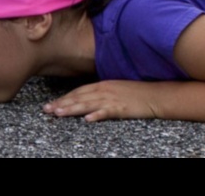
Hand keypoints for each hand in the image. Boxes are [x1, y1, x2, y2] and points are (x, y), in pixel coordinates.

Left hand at [43, 80, 162, 121]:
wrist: (157, 95)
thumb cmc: (137, 93)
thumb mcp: (115, 89)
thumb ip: (100, 92)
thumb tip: (86, 99)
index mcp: (102, 85)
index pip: (78, 91)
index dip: (63, 98)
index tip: (50, 104)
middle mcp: (104, 90)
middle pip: (79, 97)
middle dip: (61, 104)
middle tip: (46, 110)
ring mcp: (113, 99)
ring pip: (88, 104)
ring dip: (72, 109)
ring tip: (58, 114)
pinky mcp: (122, 108)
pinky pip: (107, 112)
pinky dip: (97, 115)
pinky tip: (87, 119)